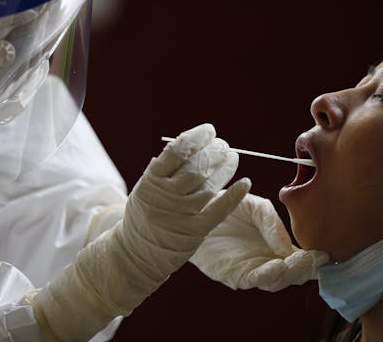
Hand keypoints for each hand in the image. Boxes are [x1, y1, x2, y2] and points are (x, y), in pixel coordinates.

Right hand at [31, 124, 250, 340]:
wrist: (137, 252)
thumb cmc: (146, 213)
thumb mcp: (145, 187)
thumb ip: (164, 168)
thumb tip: (191, 142)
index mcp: (152, 180)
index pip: (177, 150)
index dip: (197, 137)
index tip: (209, 130)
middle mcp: (166, 196)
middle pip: (196, 166)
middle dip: (214, 151)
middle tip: (223, 144)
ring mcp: (182, 214)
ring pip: (210, 185)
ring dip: (225, 167)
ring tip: (232, 156)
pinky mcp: (195, 230)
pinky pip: (219, 209)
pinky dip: (234, 195)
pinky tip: (245, 182)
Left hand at [190, 192, 328, 291]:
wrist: (194, 208)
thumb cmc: (226, 205)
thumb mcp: (255, 207)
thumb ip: (272, 223)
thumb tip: (288, 246)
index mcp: (276, 246)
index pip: (300, 259)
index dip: (314, 259)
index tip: (325, 253)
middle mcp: (266, 261)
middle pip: (292, 274)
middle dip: (305, 268)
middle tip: (316, 259)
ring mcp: (250, 269)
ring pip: (276, 280)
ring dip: (290, 273)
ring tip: (300, 261)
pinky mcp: (233, 274)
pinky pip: (253, 279)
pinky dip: (267, 275)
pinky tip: (276, 266)